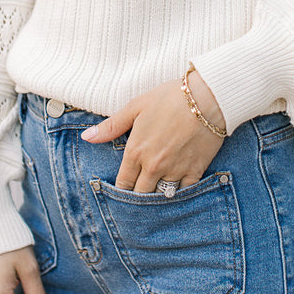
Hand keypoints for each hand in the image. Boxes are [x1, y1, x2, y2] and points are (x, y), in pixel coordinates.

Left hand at [81, 70, 226, 191]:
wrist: (206, 97)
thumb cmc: (169, 97)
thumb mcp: (136, 107)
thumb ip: (111, 126)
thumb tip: (87, 137)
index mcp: (136, 151)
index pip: (123, 183)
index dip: (121, 190)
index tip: (123, 191)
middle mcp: (153, 165)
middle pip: (141, 194)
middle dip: (138, 195)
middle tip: (139, 196)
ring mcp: (175, 170)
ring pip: (161, 195)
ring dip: (158, 195)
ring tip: (156, 195)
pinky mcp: (195, 170)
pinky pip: (184, 192)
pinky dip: (180, 193)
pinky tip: (178, 190)